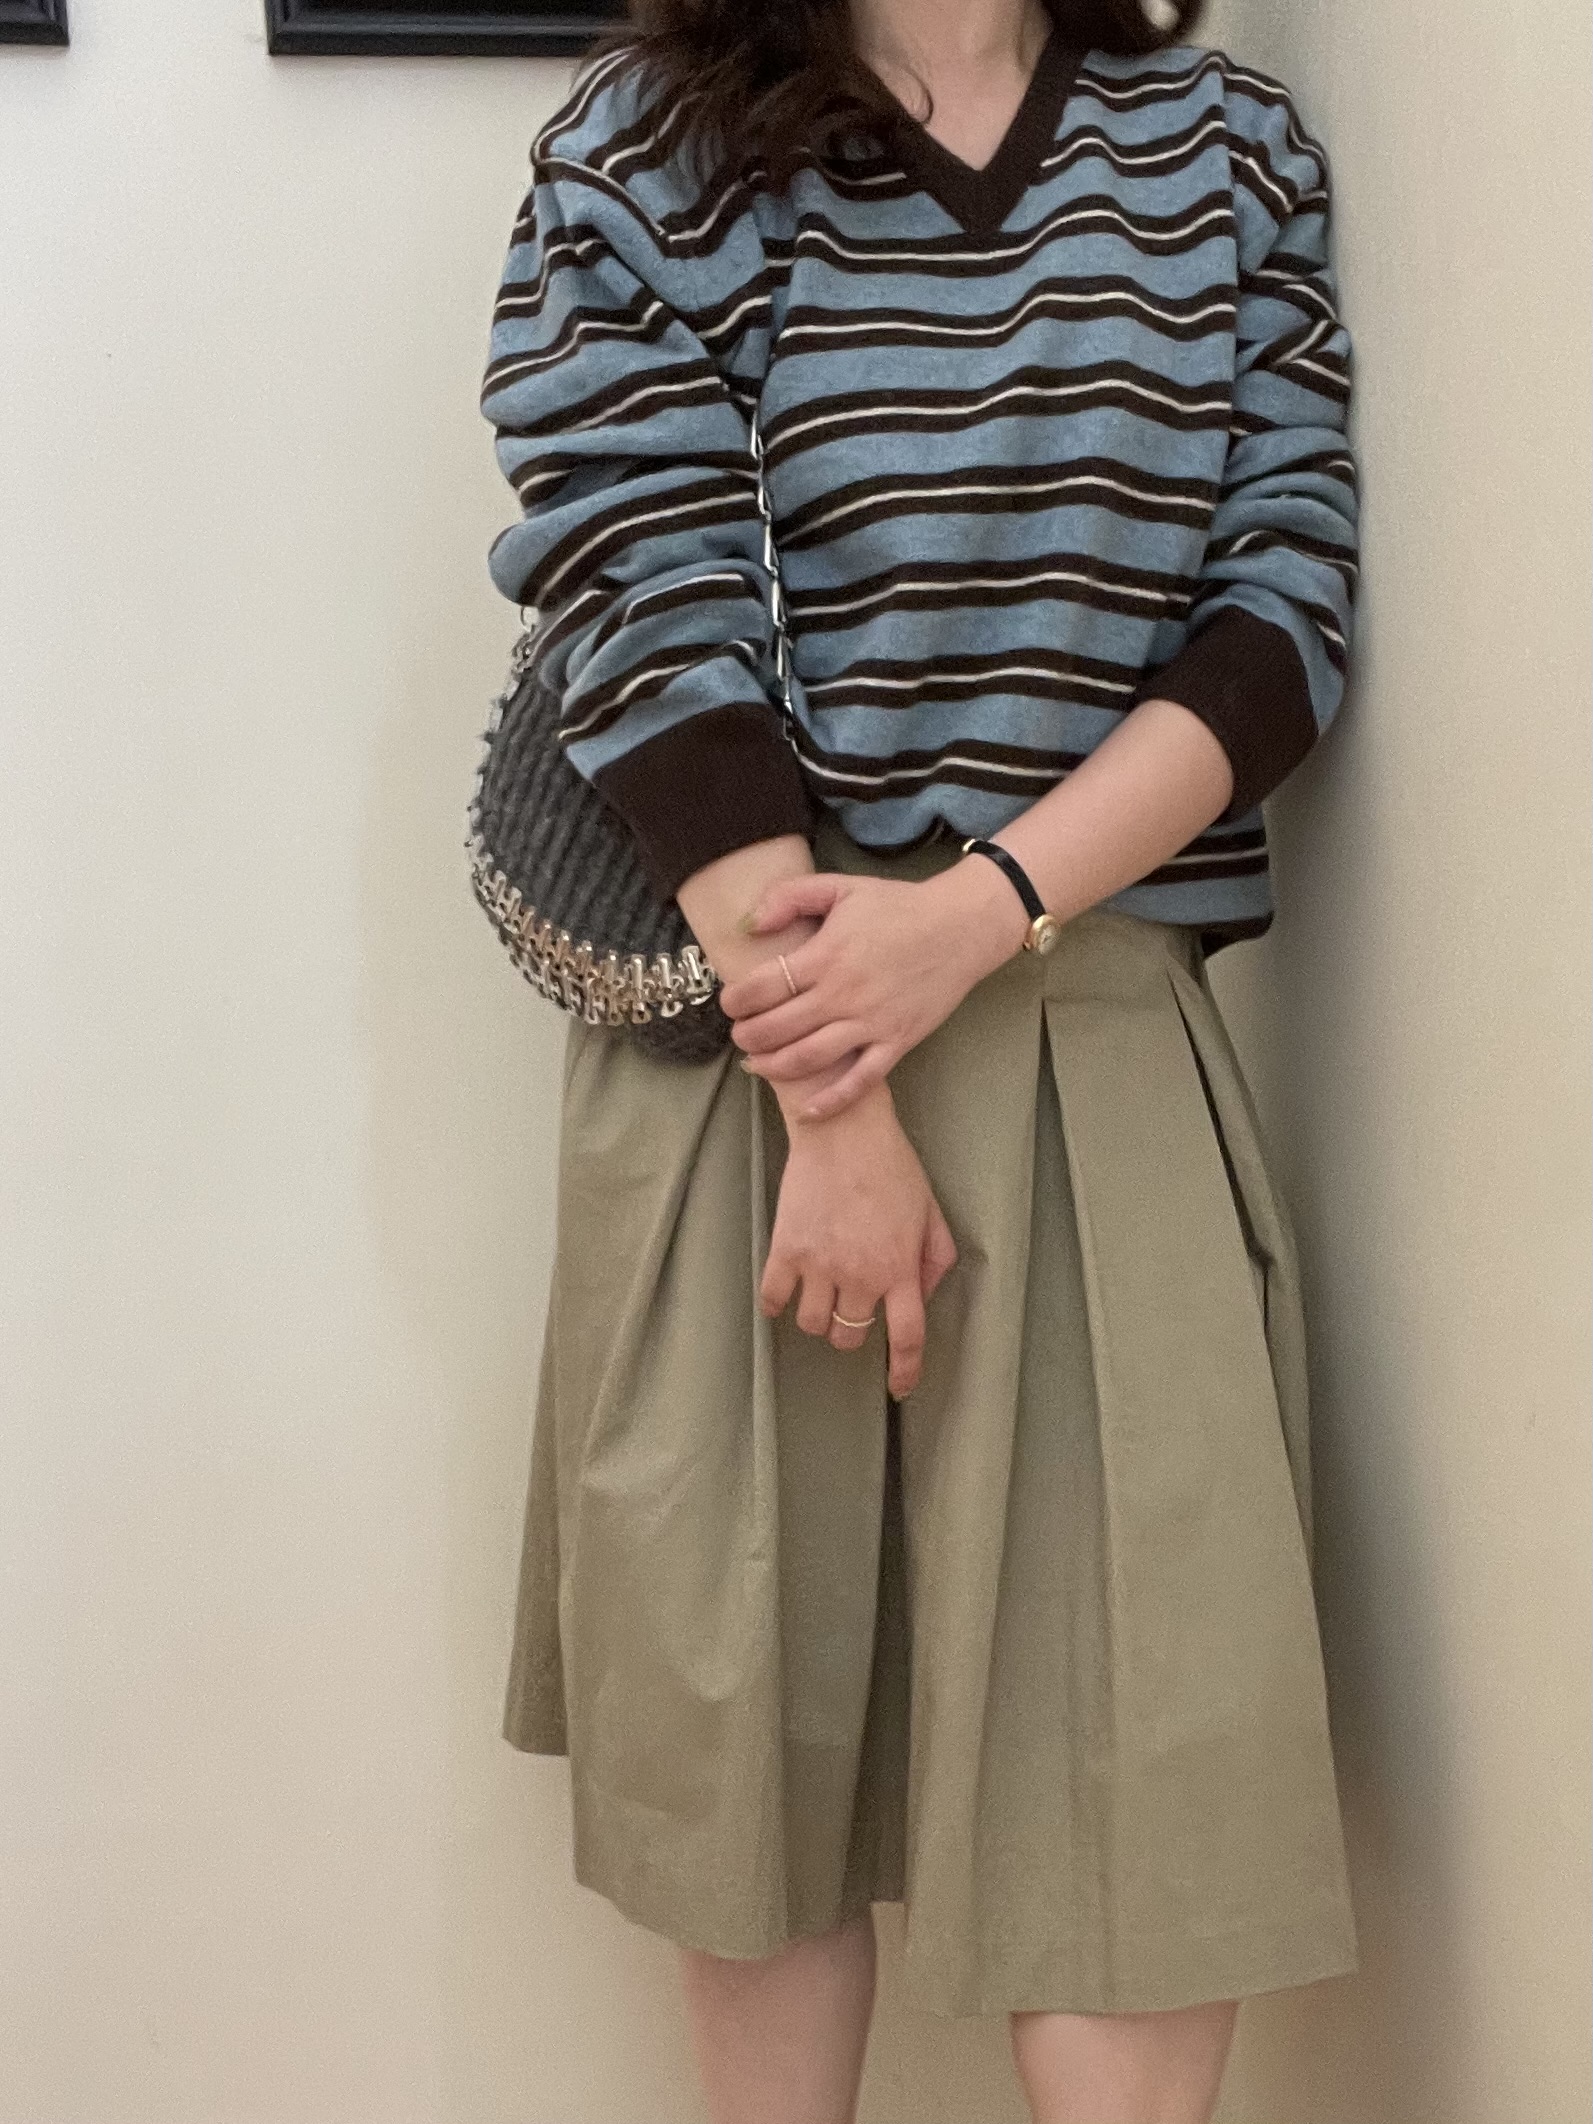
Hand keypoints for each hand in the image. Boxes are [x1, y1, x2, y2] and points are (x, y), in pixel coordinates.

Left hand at [718, 860, 1030, 1119]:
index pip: (763, 987)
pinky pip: (860, 1081)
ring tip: (756, 1064)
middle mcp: (844, 994)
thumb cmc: (897, 906)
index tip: (730, 1003)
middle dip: (748, 1036)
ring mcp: (871, 1023)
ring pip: (809, 1058)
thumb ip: (789, 897)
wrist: (960, 927)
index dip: (736, 1000)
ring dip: (773, 1067)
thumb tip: (748, 925)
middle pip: (778, 1028)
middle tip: (739, 1035)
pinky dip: (831, 1101)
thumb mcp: (840, 887)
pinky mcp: (897, 1042)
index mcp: (825, 955)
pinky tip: (807, 1110)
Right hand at [760, 1082, 957, 1397]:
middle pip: (850, 1336)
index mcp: (900, 1268)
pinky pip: (773, 1299)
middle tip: (852, 1306)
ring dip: (819, 1317)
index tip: (899, 1388)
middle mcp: (860, 1273)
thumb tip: (923, 1297)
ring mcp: (820, 1263)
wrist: (843, 1129)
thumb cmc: (892, 1167)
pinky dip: (777, 1305)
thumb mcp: (931, 1212)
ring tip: (822, 1292)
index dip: (904, 1370)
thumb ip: (935, 1260)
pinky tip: (785, 1294)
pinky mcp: (786, 1248)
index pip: (907, 1337)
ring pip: (813, 1323)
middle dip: (852, 1330)